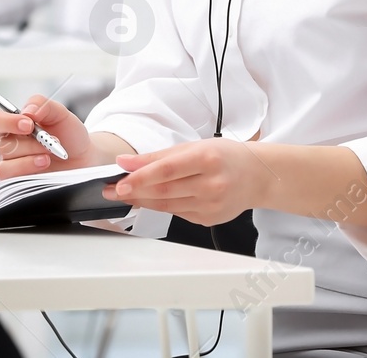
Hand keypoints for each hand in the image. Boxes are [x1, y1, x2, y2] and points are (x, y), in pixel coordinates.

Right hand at [0, 95, 96, 178]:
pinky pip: (10, 179)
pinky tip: (44, 165)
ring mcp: (12, 164)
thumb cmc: (68, 134)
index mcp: (13, 124)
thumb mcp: (60, 113)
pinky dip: (28, 170)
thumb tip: (28, 111)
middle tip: (50, 141)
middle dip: (30, 143)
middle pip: (3, 144)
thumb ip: (42, 105)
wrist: (82, 157)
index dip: (8, 122)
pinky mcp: (17, 181)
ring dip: (29, 159)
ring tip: (48, 155)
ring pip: (5, 164)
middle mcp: (8, 144)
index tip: (29, 124)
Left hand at [105, 139, 273, 226]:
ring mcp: (211, 206)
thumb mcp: (194, 146)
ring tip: (123, 194)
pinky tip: (148, 199)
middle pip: (163, 191)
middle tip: (110, 190)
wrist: (257, 177)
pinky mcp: (208, 220)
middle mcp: (211, 185)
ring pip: (166, 206)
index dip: (140, 177)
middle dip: (133, 191)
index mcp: (207, 159)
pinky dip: (160, 206)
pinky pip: (176, 213)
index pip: (167, 170)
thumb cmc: (225, 156)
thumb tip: (126, 161)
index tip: (119, 181)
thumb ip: (158, 156)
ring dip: (142, 200)